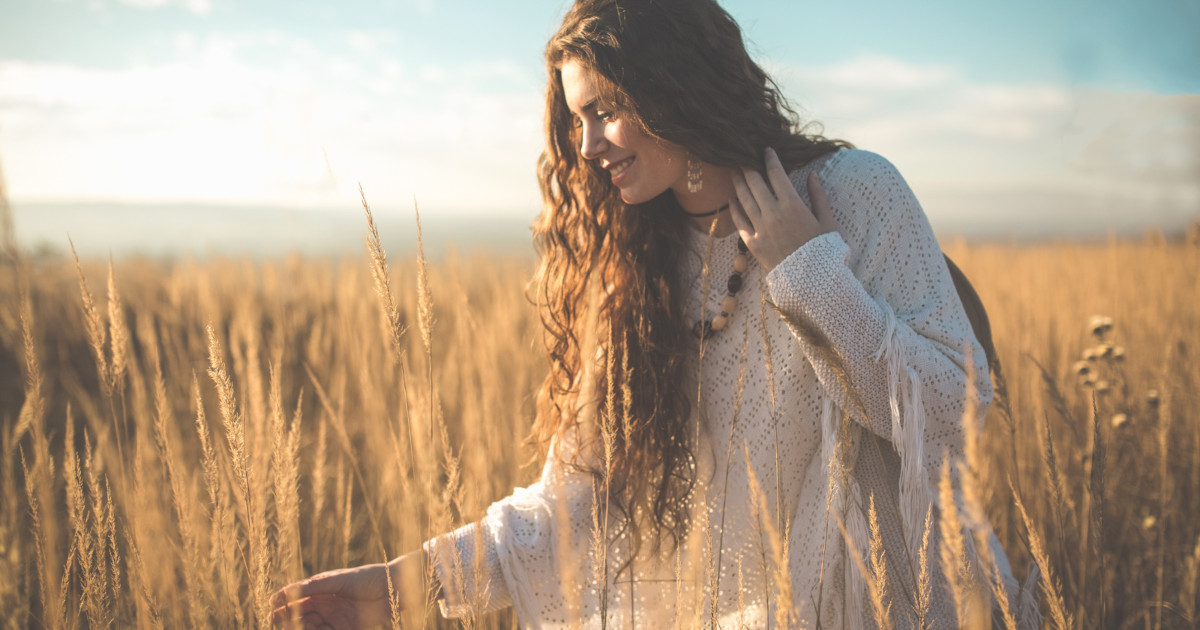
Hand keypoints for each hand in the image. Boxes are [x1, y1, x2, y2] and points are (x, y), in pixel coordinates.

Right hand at [269, 562, 396, 628]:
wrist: (393, 588)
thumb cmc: (366, 577)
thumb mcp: (337, 580)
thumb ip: (314, 586)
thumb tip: (289, 591)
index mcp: (322, 589)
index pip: (297, 597)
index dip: (283, 600)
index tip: (272, 604)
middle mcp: (326, 604)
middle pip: (300, 614)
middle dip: (287, 617)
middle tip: (276, 620)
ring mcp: (334, 618)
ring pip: (311, 626)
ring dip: (301, 627)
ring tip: (296, 626)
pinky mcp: (346, 629)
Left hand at [729, 147, 835, 271]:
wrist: (811, 280)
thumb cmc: (823, 249)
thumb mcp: (827, 221)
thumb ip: (818, 196)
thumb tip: (813, 174)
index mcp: (793, 205)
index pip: (776, 174)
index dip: (769, 159)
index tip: (766, 150)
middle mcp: (773, 214)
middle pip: (754, 183)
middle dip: (748, 167)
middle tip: (742, 156)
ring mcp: (761, 228)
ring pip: (744, 199)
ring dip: (738, 183)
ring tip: (733, 172)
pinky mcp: (753, 243)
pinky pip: (739, 222)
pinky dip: (734, 208)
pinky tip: (731, 199)